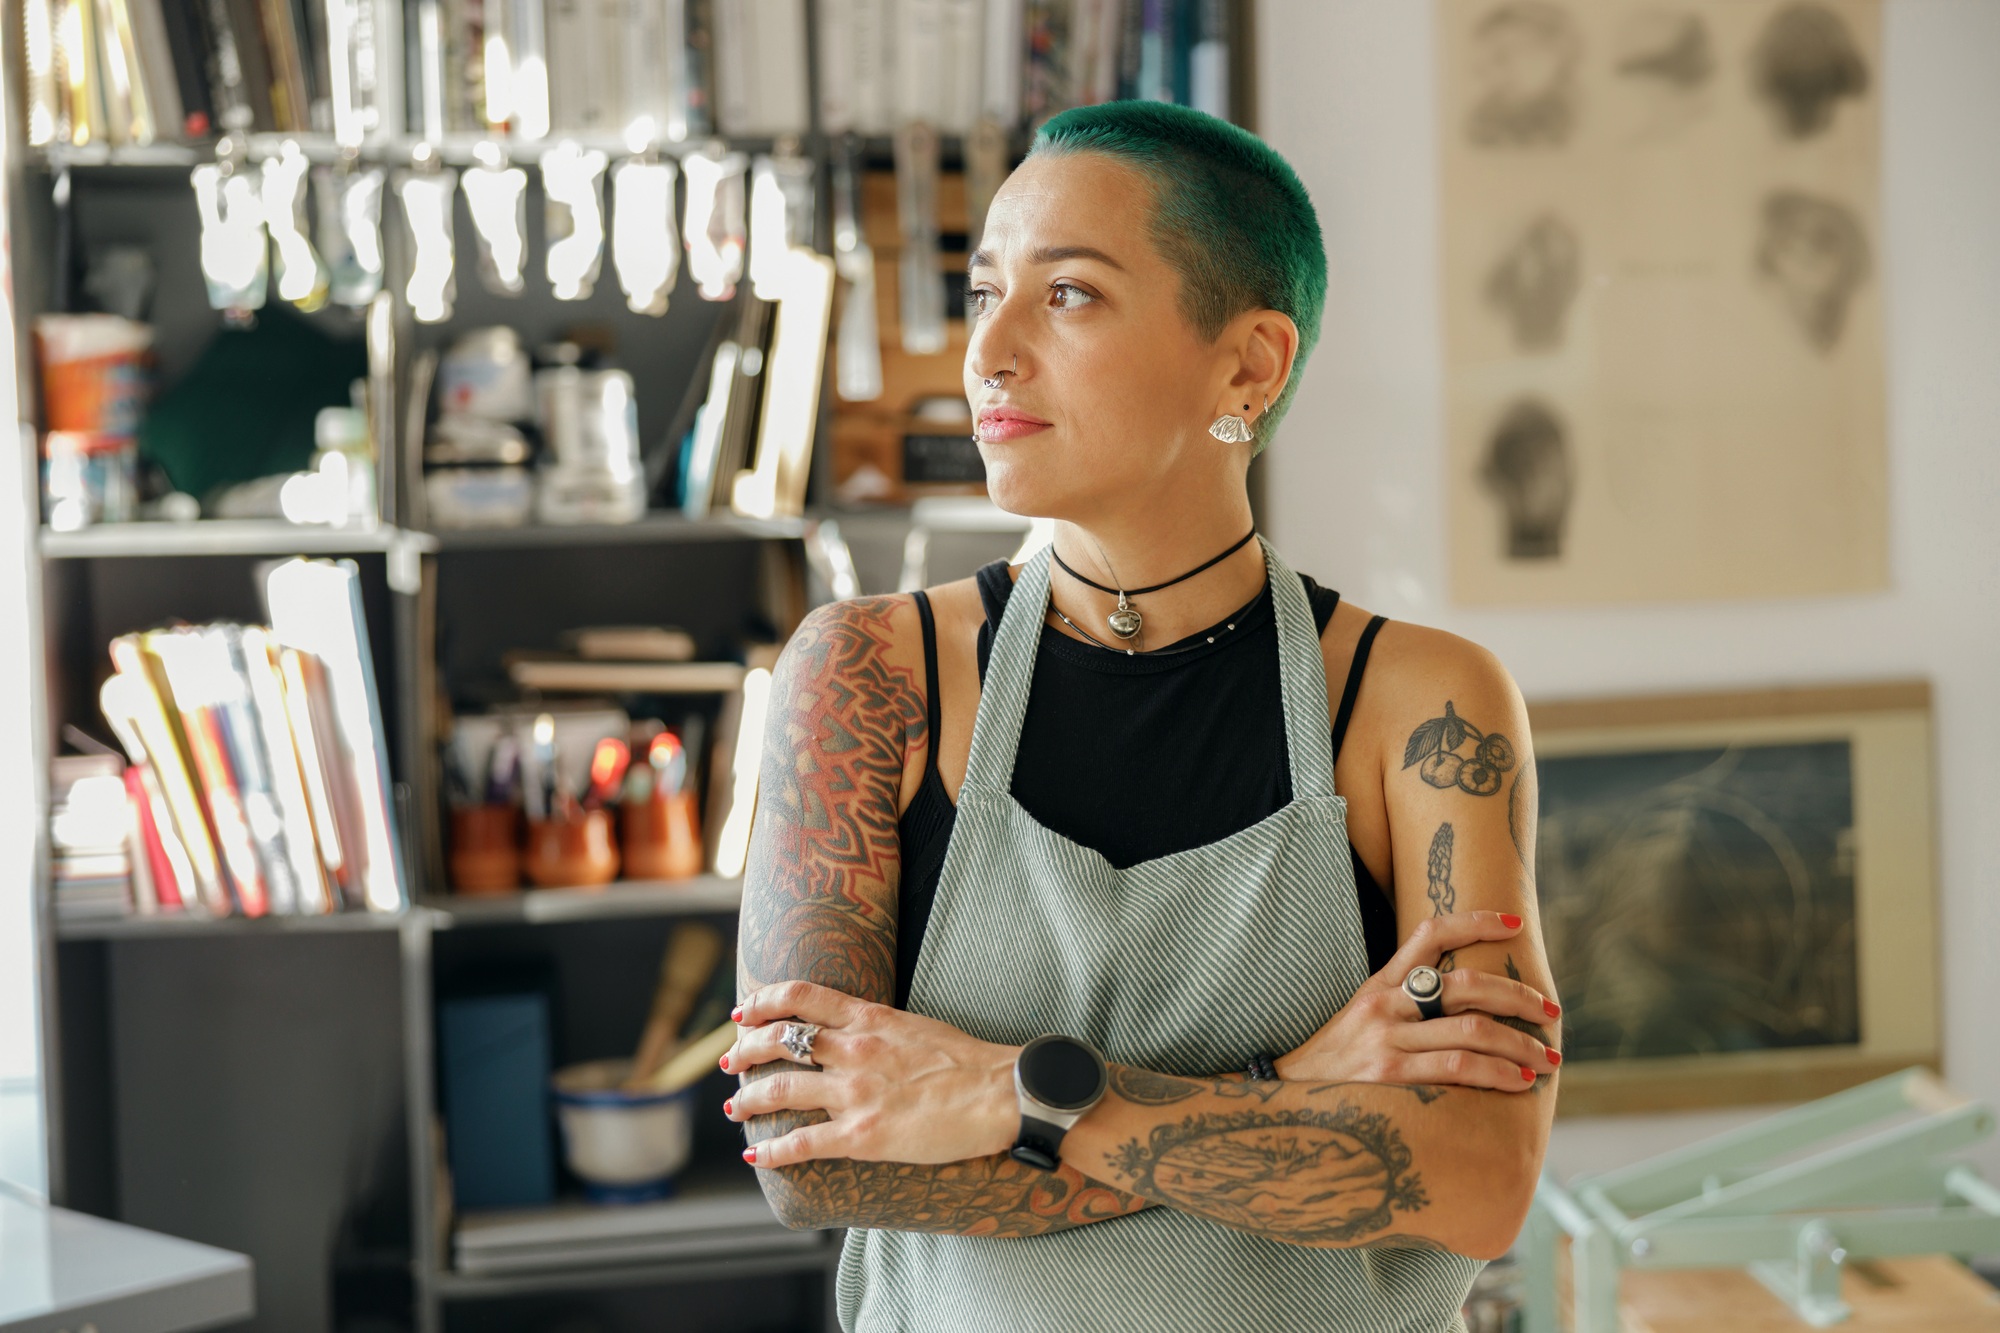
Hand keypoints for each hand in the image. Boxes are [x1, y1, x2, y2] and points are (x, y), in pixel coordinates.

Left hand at [721, 980, 1020, 1169]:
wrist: (1001, 1095)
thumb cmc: (969, 1063)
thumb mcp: (916, 1026)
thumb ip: (878, 1028)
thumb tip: (855, 1032)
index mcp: (870, 1019)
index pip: (800, 997)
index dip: (762, 1003)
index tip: (743, 1013)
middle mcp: (854, 1050)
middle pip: (778, 1041)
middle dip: (745, 1051)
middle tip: (730, 1061)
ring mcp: (855, 1094)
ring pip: (780, 1090)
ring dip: (748, 1100)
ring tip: (734, 1108)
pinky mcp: (862, 1137)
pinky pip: (802, 1143)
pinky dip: (771, 1150)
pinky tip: (756, 1155)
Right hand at [1274, 911, 1561, 1091]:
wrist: (1285, 1098)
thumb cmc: (1333, 1063)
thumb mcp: (1360, 1018)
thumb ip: (1402, 1005)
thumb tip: (1460, 1006)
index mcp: (1379, 983)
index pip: (1430, 933)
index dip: (1476, 921)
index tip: (1515, 924)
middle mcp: (1385, 1004)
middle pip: (1467, 984)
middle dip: (1519, 997)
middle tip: (1550, 1011)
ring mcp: (1387, 1038)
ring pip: (1471, 1029)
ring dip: (1520, 1043)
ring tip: (1548, 1057)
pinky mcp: (1390, 1074)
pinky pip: (1457, 1066)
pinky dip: (1497, 1072)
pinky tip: (1520, 1081)